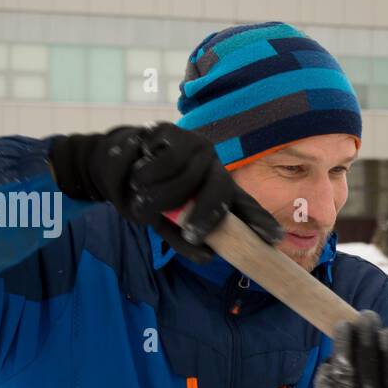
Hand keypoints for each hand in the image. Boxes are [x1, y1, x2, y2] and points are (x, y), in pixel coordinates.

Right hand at [47, 123, 282, 262]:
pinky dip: (148, 176)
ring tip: (144, 200)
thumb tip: (208, 255)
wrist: (112, 167)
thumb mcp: (166, 225)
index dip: (260, 221)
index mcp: (218, 191)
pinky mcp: (173, 132)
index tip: (275, 239)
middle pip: (221, 191)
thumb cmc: (146, 198)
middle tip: (191, 231)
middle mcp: (213, 168)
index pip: (245, 206)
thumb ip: (185, 239)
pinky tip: (138, 177)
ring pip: (188, 180)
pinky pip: (166, 162)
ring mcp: (195, 148)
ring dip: (161, 198)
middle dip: (207, 216)